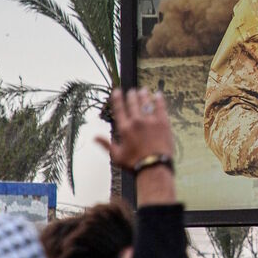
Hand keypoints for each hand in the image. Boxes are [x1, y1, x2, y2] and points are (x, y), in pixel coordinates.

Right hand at [97, 88, 176, 205]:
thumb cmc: (134, 164)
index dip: (117, 98)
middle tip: (132, 91)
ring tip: (143, 90)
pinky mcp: (163, 123)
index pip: (119, 109)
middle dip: (131, 95)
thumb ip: (106, 144)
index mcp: (124, 129)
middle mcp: (136, 122)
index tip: (117, 91)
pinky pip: (160, 107)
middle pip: (133, 104)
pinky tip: (158, 95)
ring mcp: (150, 121)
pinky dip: (158, 100)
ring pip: (146, 103)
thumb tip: (94, 137)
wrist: (154, 167)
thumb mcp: (116, 156)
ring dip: (144, 95)